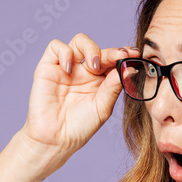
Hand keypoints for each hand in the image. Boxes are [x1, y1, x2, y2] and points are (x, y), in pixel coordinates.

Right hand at [20, 33, 138, 158]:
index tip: (134, 55)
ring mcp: (66, 67)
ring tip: (94, 65)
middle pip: (99, 49)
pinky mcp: (47, 67)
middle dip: (112, 52)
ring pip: (79, 41)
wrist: (55, 140)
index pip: (112, 60)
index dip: (123, 55)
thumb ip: (113, 87)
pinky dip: (64, 52)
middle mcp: (83, 71)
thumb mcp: (102, 108)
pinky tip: (69, 69)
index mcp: (99, 80)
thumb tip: (128, 68)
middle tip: (120, 56)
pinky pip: (55, 47)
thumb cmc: (79, 127)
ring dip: (91, 48)